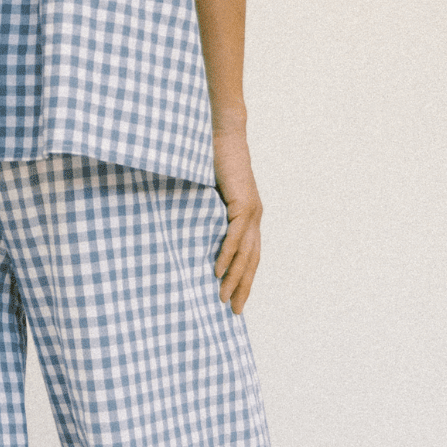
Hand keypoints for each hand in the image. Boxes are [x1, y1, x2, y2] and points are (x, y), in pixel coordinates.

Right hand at [210, 120, 261, 314]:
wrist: (223, 135)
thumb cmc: (213, 162)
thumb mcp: (209, 196)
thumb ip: (207, 215)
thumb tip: (191, 234)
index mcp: (249, 217)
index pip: (250, 256)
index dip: (244, 279)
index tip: (236, 300)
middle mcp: (255, 217)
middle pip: (252, 260)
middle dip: (243, 287)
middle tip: (234, 311)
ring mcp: (251, 211)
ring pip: (245, 253)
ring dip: (234, 277)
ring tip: (224, 298)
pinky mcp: (243, 203)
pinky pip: (235, 236)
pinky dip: (227, 255)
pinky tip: (218, 271)